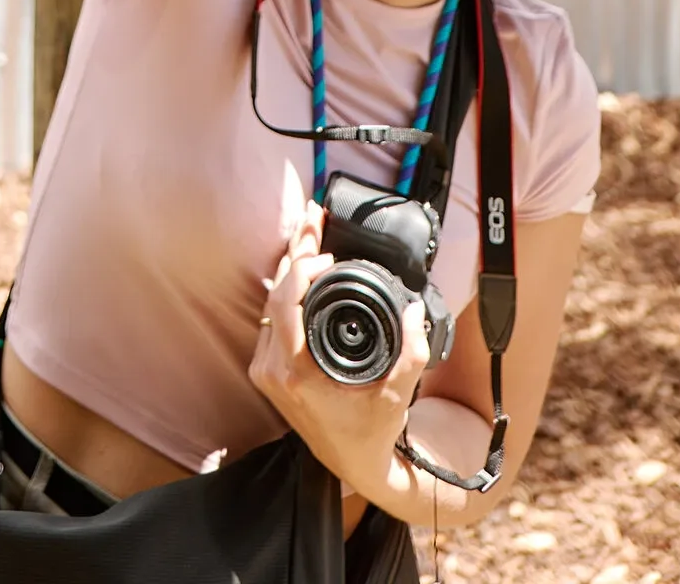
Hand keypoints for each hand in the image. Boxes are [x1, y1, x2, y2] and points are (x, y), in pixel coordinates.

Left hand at [248, 202, 428, 505]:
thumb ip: (412, 350)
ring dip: (291, 265)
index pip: (285, 303)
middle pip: (275, 293)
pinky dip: (288, 286)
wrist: (354, 463)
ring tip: (309, 228)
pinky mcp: (267, 367)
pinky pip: (273, 315)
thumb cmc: (372, 430)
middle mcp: (272, 370)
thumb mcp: (398, 393)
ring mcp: (265, 369)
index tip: (329, 255)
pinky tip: (302, 262)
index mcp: (295, 374)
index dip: (303, 269)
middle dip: (297, 250)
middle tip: (313, 216)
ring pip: (271, 301)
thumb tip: (414, 308)